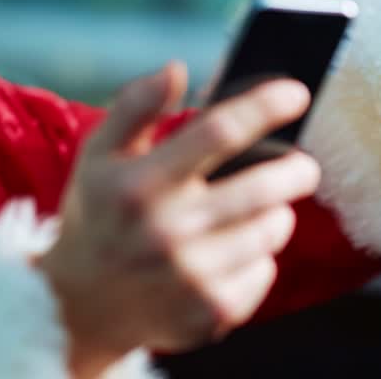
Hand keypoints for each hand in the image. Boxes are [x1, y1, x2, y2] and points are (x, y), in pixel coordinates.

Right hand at [36, 63, 320, 377]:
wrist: (79, 306)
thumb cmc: (98, 215)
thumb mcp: (97, 154)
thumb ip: (134, 106)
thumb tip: (175, 68)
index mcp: (139, 184)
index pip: (217, 133)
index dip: (264, 107)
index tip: (297, 94)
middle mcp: (165, 231)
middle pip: (263, 188)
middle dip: (295, 170)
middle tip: (301, 166)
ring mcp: (190, 277)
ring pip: (272, 230)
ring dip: (275, 214)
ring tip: (255, 211)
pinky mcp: (210, 312)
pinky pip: (265, 271)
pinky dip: (258, 257)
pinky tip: (230, 253)